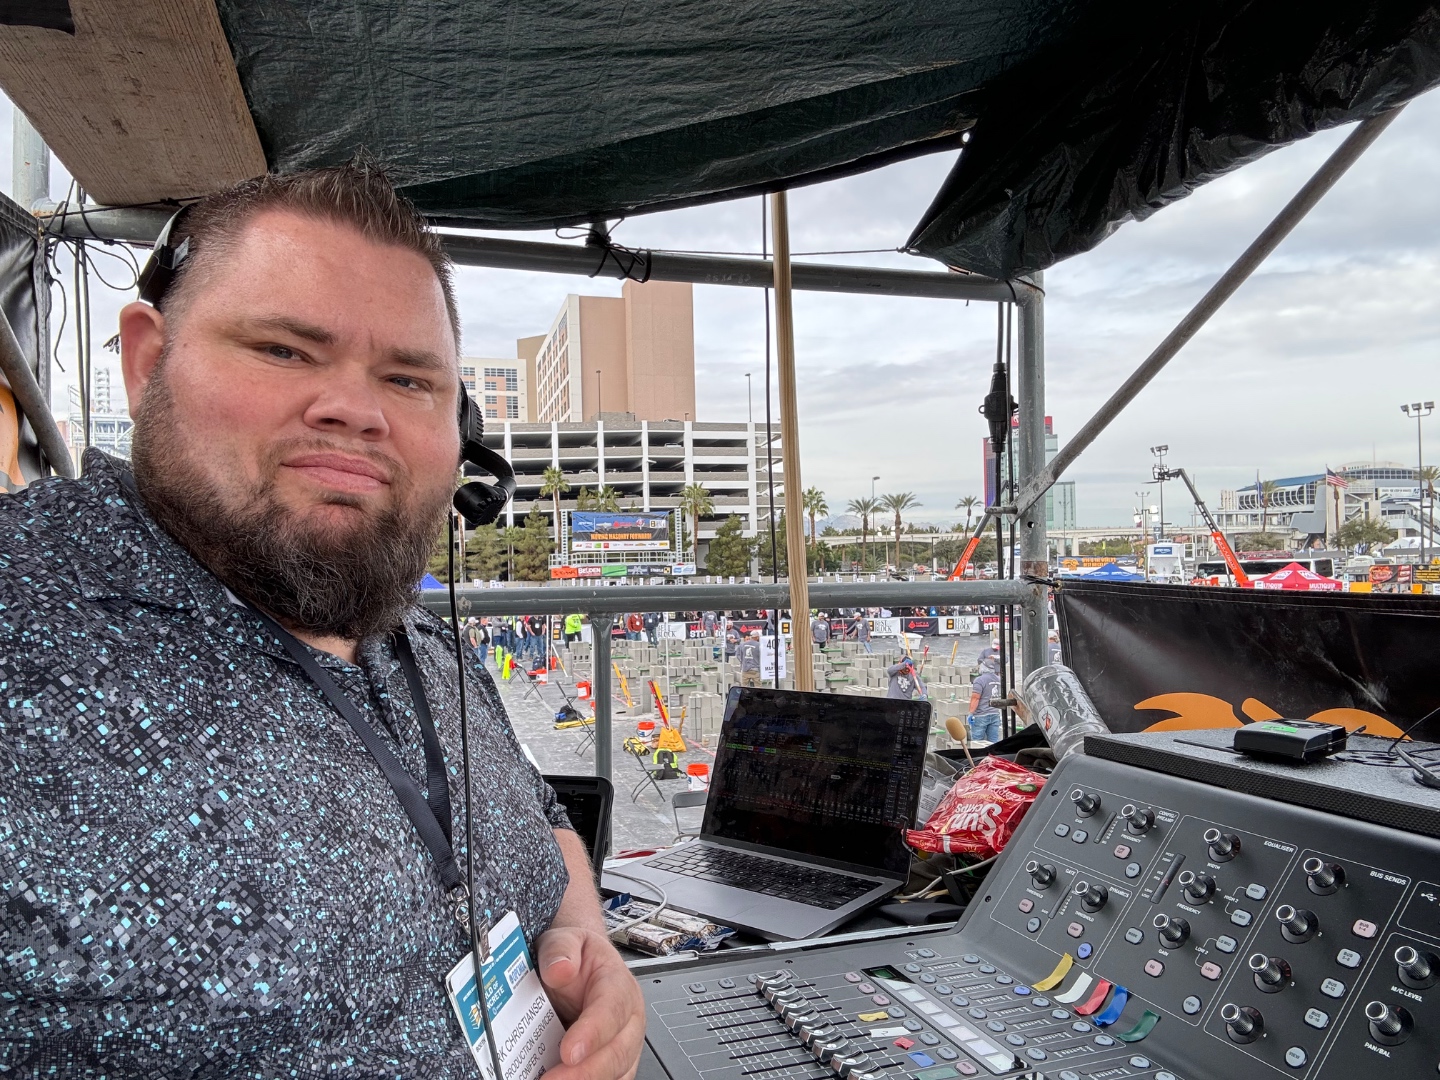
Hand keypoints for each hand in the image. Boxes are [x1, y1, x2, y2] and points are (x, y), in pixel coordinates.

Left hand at [538, 926, 644, 1079]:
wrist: (576, 965)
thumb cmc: (574, 957)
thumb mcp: (563, 940)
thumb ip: (560, 951)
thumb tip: (560, 969)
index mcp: (618, 984)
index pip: (611, 1011)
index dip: (592, 1034)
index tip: (569, 1052)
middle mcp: (628, 1019)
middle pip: (618, 1052)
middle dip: (585, 1073)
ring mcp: (624, 1045)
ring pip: (617, 1074)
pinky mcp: (614, 1065)